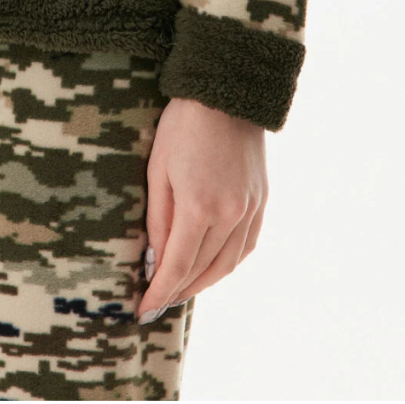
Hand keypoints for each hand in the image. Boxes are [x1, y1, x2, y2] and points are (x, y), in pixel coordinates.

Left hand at [137, 95, 267, 321]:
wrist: (225, 93)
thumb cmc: (182, 126)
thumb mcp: (158, 169)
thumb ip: (158, 219)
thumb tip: (154, 259)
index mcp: (200, 207)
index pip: (177, 265)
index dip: (159, 291)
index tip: (143, 310)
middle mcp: (230, 215)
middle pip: (202, 269)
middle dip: (177, 290)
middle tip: (156, 303)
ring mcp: (250, 209)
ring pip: (227, 263)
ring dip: (203, 282)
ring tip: (180, 290)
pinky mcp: (261, 201)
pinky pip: (246, 246)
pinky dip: (227, 263)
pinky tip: (213, 268)